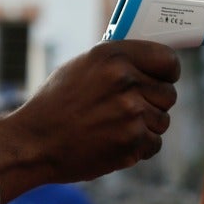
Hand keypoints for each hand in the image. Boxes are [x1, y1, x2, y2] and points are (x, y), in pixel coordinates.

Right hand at [0, 40, 179, 200]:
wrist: (34, 143)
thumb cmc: (54, 105)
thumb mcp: (80, 68)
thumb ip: (116, 63)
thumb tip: (146, 64)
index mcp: (112, 56)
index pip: (167, 60)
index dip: (168, 72)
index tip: (163, 79)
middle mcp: (125, 81)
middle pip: (168, 94)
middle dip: (153, 103)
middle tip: (130, 110)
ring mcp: (131, 113)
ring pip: (162, 121)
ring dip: (146, 127)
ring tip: (116, 128)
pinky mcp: (132, 142)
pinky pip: (154, 144)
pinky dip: (139, 148)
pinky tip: (115, 143)